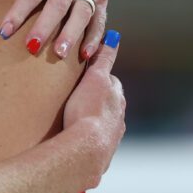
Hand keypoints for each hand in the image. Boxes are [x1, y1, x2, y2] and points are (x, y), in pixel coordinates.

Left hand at [0, 0, 107, 59]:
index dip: (19, 10)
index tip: (4, 31)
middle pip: (59, 3)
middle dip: (45, 26)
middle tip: (31, 47)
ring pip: (82, 12)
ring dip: (71, 34)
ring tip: (58, 54)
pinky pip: (99, 19)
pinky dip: (94, 37)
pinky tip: (84, 55)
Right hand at [62, 33, 125, 186]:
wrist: (86, 151)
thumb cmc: (87, 112)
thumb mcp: (96, 78)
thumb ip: (104, 59)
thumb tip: (114, 37)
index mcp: (117, 98)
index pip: (110, 81)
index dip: (97, 76)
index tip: (84, 76)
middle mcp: (119, 118)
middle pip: (107, 104)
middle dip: (95, 100)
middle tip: (75, 97)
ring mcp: (112, 138)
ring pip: (102, 124)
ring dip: (91, 121)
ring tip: (73, 120)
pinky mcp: (101, 155)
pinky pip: (94, 143)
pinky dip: (87, 140)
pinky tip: (74, 139)